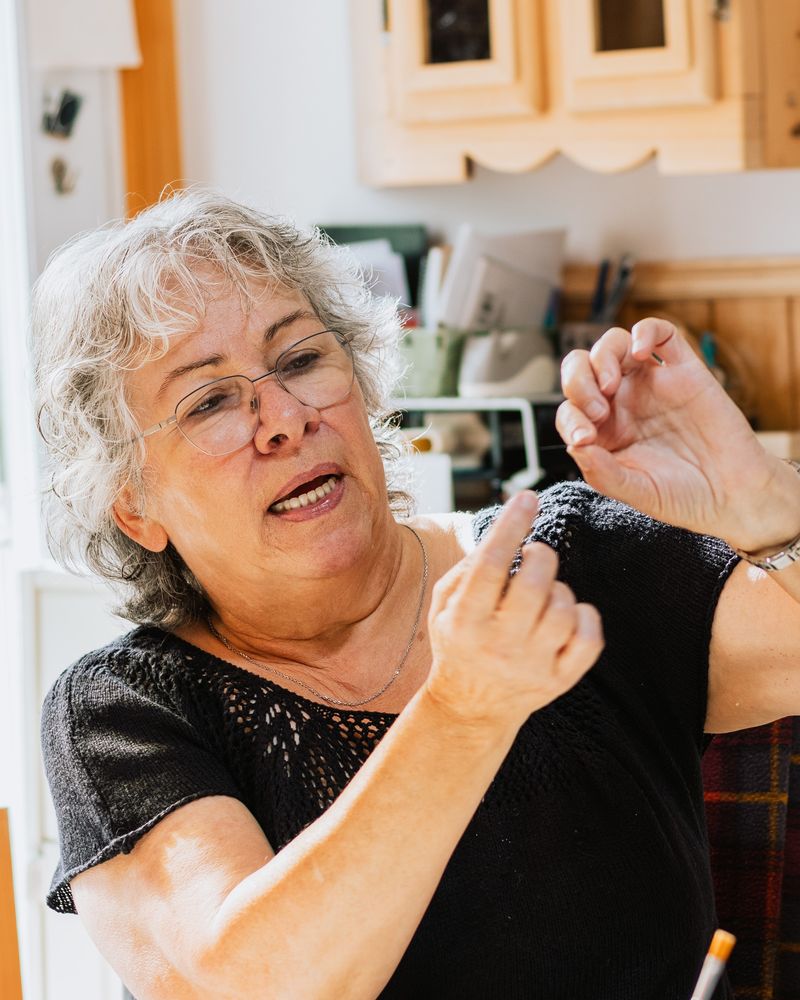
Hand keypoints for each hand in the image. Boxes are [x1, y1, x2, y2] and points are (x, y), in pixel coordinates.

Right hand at [423, 492, 602, 729]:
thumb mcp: (444, 604)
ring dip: (559, 589)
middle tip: (535, 554)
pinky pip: (590, 638)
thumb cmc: (459, 641)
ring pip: (564, 608)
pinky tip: (567, 616)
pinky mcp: (559, 681)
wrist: (470, 707)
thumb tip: (509, 527)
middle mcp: (498, 646)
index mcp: (464, 621)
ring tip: (543, 595)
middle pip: (534, 585)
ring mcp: (532, 667)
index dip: (511, 526)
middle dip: (541, 556)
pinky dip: (585, 616)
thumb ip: (470, 566)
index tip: (526, 497)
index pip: (490, 565)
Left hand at [556, 317, 799, 551]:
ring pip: (613, 345)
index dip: (570, 419)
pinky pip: (661, 334)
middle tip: (597, 409)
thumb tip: (574, 447)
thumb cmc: (683, 497)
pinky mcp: (684, 370)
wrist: (734, 494)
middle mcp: (623, 404)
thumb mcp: (636, 493)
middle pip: (582, 369)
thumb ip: (602, 473)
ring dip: (602, 357)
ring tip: (610, 385)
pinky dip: (645, 331)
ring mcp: (652, 383)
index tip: (585, 440)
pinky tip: (641, 352)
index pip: (570, 410)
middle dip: (577, 381)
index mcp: (605, 432)